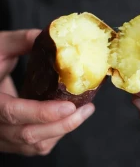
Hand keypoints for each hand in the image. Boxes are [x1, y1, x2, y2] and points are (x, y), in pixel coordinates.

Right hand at [0, 30, 94, 155]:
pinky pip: (36, 146)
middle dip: (63, 124)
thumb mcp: (0, 47)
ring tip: (83, 112)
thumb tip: (55, 37)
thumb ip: (22, 40)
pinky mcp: (11, 139)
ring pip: (35, 144)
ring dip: (63, 130)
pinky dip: (55, 135)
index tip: (70, 106)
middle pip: (29, 134)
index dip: (42, 112)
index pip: (14, 112)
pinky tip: (67, 119)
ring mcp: (2, 135)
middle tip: (87, 109)